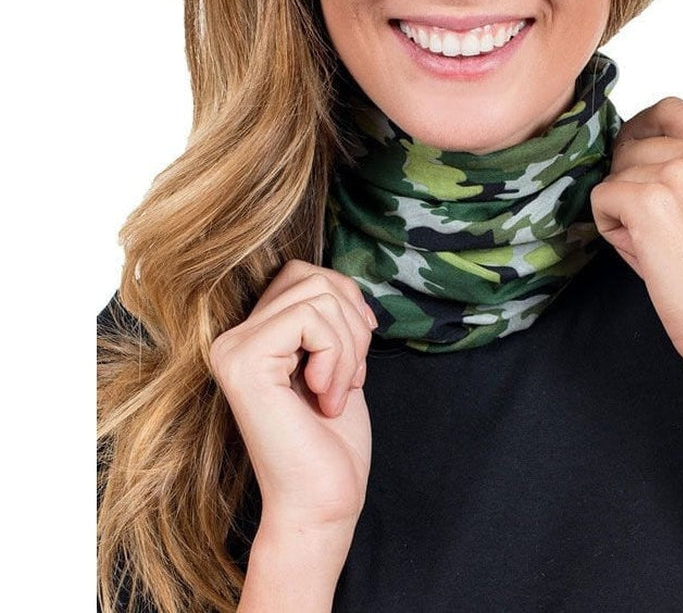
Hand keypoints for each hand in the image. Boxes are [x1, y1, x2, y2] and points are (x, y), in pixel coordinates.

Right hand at [210, 260, 375, 534]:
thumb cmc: (331, 443)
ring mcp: (233, 349)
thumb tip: (341, 281)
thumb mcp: (334, 361)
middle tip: (349, 377)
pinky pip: (310, 317)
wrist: (321, 504)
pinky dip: (337, 354)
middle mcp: (231, 339)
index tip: (355, 352)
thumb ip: (326, 318)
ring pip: (317, 294)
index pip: (301, 273)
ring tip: (337, 390)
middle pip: (311, 276)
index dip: (345, 302)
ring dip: (348, 345)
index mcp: (250, 337)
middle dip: (352, 323)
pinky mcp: (245, 362)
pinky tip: (325, 396)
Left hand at [590, 97, 682, 381]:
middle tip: (666, 230)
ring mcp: (679, 173)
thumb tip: (626, 143)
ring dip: (624, 208)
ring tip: (663, 246)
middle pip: (634, 143)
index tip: (636, 158)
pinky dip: (611, 228)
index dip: (641, 132)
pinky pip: (601, 199)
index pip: (668, 109)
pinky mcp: (648, 202)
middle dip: (633, 182)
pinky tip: (647, 255)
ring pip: (615, 173)